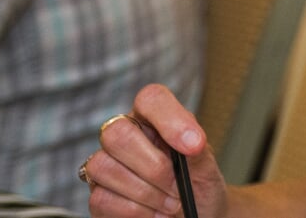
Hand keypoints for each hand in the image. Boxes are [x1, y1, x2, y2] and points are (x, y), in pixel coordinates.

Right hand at [82, 84, 228, 217]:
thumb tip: (191, 143)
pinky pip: (101, 198)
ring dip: (146, 193)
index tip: (194, 146)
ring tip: (171, 203)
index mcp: (153, 121)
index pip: (151, 99)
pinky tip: (154, 214)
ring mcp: (105, 165)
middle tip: (177, 186)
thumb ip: (198, 151)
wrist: (196, 216)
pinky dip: (135, 212)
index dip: (171, 119)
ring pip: (105, 168)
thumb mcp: (207, 168)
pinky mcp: (98, 195)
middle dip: (154, 167)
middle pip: (117, 134)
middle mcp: (124, 137)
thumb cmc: (198, 187)